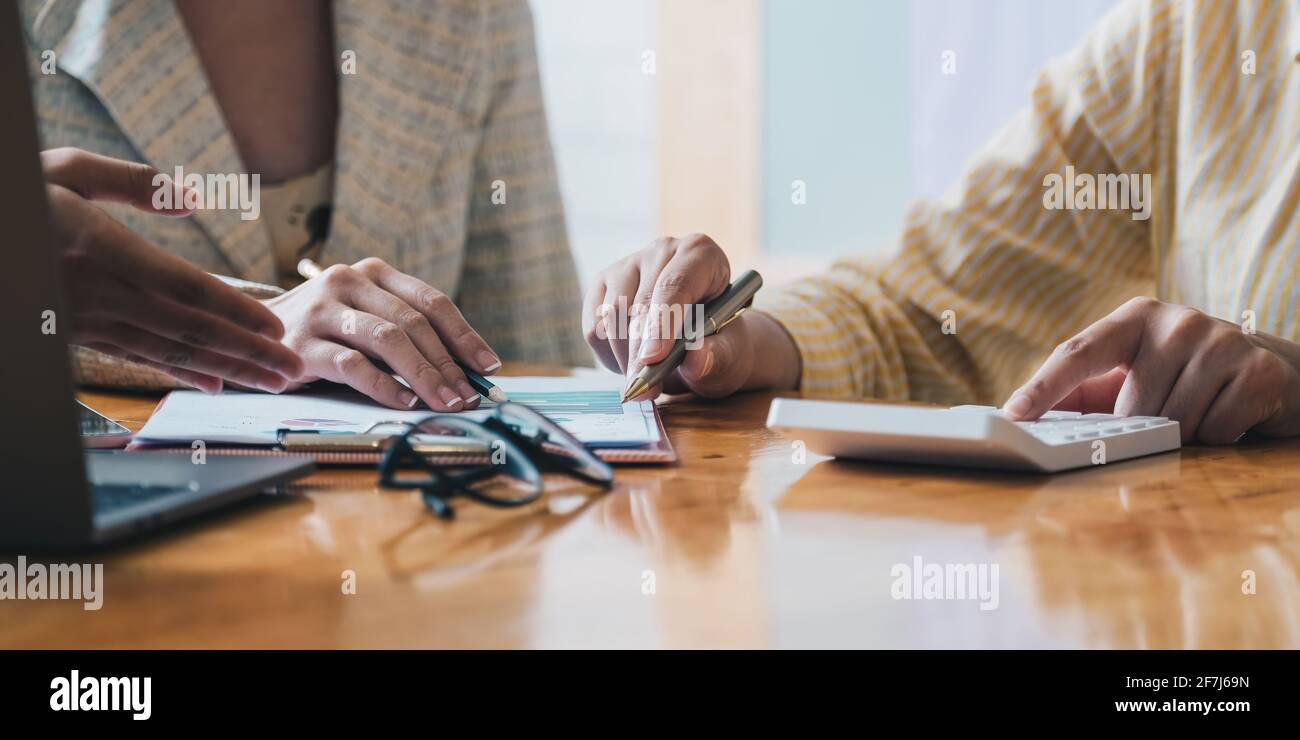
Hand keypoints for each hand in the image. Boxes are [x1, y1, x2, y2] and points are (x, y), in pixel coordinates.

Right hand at [42, 147, 303, 392]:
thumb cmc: (19, 196)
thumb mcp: (65, 171)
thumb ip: (133, 183)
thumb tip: (192, 198)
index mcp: (104, 249)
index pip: (184, 287)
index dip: (234, 310)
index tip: (276, 325)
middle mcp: (100, 292)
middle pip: (189, 329)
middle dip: (247, 352)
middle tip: (293, 369)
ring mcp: (88, 319)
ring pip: (170, 350)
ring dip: (227, 368)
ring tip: (272, 381)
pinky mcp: (78, 335)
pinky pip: (139, 357)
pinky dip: (182, 371)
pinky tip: (217, 382)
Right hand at [264, 257, 501, 410]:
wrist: (252, 333)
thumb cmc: (325, 332)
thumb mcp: (366, 318)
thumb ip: (406, 333)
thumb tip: (465, 372)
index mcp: (374, 273)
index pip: (432, 302)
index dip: (465, 336)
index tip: (488, 367)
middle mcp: (348, 282)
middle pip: (413, 323)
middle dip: (447, 364)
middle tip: (469, 395)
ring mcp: (322, 310)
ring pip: (387, 340)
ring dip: (423, 375)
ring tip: (445, 401)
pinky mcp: (301, 344)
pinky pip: (352, 365)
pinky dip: (384, 385)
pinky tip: (405, 401)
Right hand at [582, 234, 799, 399]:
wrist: (701, 340)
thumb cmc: (720, 343)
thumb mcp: (731, 354)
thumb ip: (719, 357)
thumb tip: (697, 360)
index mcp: (702, 255)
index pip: (675, 285)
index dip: (662, 323)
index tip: (653, 359)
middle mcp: (663, 251)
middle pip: (640, 305)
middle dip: (639, 354)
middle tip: (644, 389)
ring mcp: (628, 264)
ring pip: (611, 318)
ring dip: (624, 357)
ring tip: (647, 373)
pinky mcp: (602, 284)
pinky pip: (593, 328)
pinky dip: (608, 354)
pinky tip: (631, 359)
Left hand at [1004, 297, 1299, 443]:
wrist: (1274, 371)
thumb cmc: (1188, 375)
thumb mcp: (1136, 372)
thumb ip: (1086, 390)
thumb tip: (1024, 416)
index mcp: (1135, 319)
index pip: (1077, 353)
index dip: (1042, 386)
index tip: (1013, 414)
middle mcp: (1177, 321)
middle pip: (1132, 407)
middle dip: (1143, 427)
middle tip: (1167, 412)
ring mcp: (1221, 341)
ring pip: (1175, 422)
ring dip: (1184, 433)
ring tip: (1203, 408)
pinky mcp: (1259, 370)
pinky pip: (1216, 431)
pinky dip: (1219, 436)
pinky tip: (1231, 412)